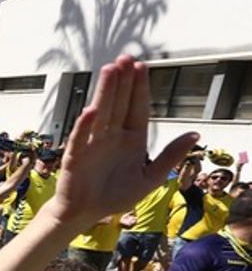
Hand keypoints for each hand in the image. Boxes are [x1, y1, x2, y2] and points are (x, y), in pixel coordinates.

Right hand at [51, 55, 197, 226]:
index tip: (141, 66)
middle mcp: (112, 136)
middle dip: (122, 81)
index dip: (139, 88)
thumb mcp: (150, 178)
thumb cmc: (115, 196)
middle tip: (124, 57)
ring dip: (105, 92)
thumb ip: (170, 156)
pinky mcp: (75, 156)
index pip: (138, 108)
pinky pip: (80, 138)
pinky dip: (84, 126)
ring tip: (109, 70)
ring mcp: (93, 143)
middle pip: (118, 104)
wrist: (86, 213)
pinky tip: (90, 111)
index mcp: (131, 139)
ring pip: (101, 113)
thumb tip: (195, 134)